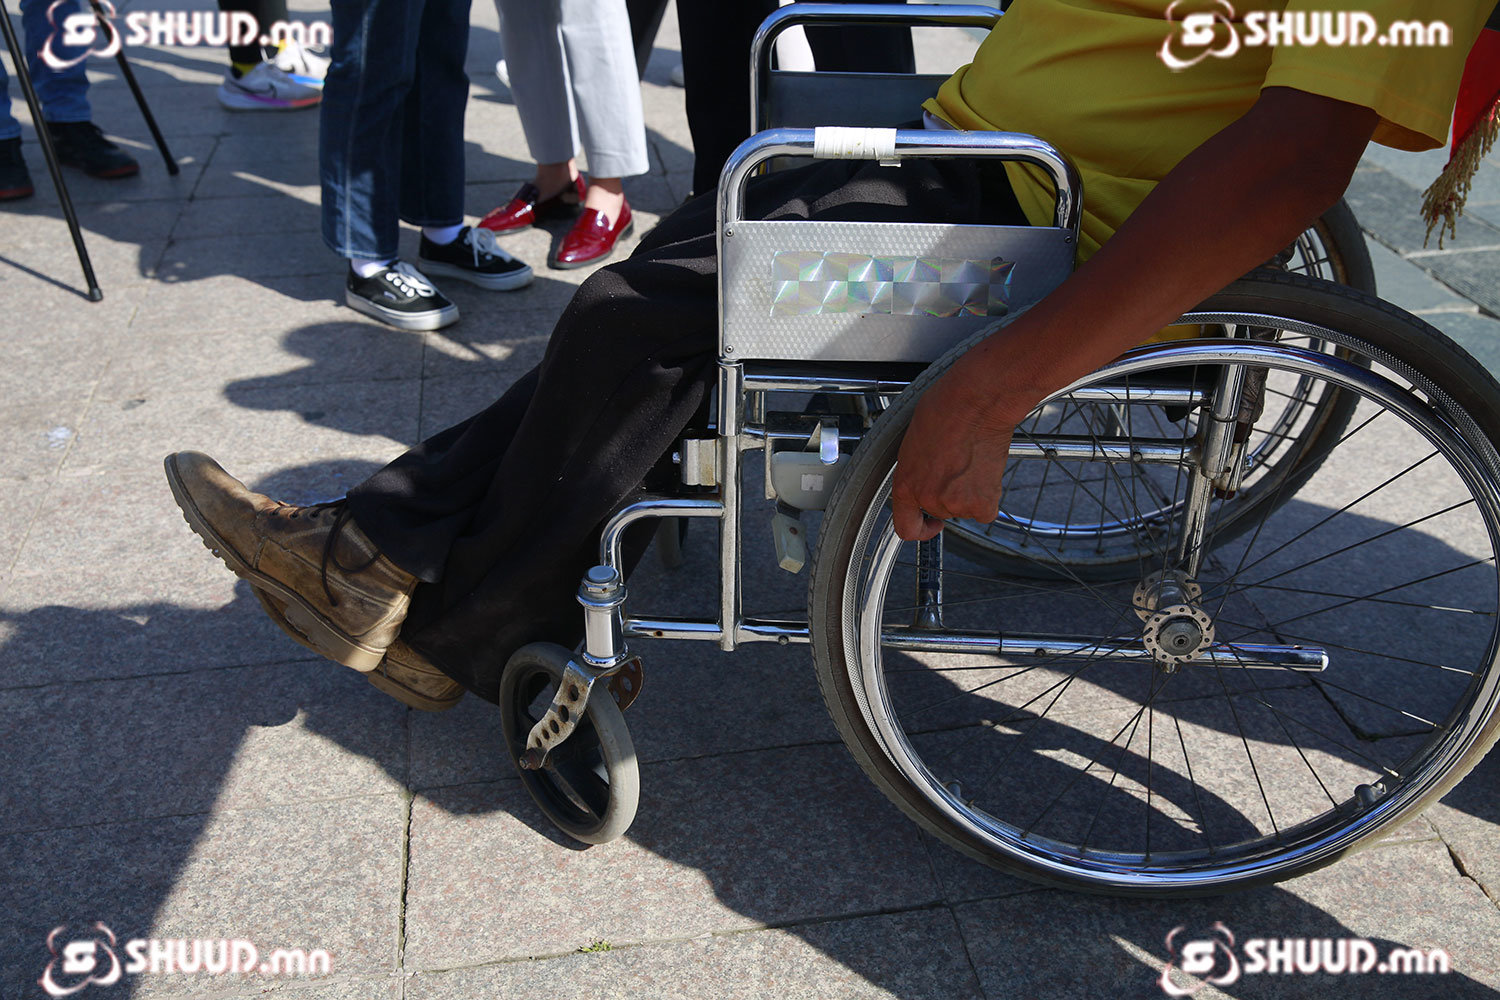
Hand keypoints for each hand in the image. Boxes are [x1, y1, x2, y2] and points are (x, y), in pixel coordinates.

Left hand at [890, 361, 1019, 541]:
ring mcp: (955, 503)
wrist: (976, 402)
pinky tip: (986, 471)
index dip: (920, 528)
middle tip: (958, 467)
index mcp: (905, 483)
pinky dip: (988, 496)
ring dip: (970, 492)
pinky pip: (986, 511)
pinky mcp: (982, 503)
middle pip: (941, 511)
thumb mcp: (915, 442)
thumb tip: (925, 476)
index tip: (929, 524)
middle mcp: (927, 498)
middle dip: (950, 494)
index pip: (905, 527)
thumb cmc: (946, 408)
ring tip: (972, 461)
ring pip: (965, 508)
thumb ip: (917, 469)